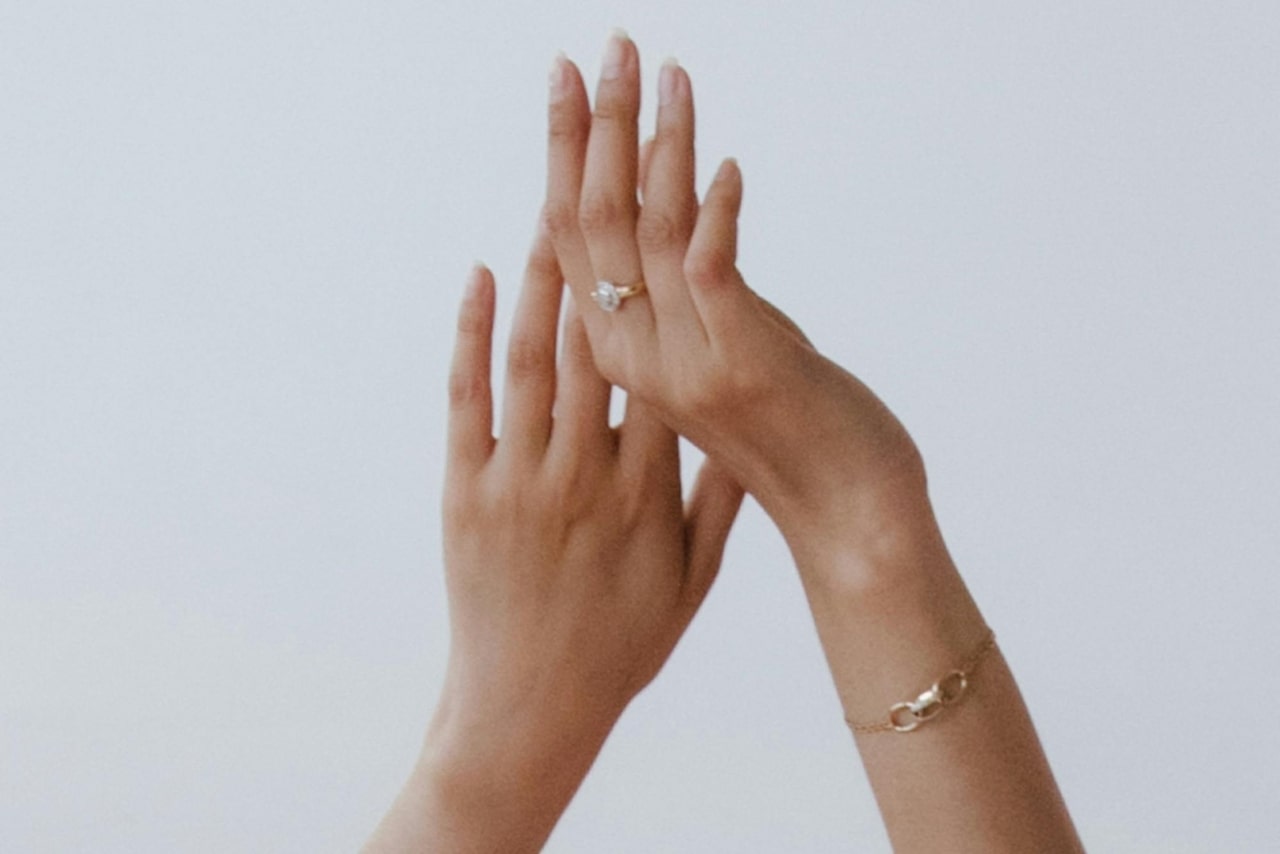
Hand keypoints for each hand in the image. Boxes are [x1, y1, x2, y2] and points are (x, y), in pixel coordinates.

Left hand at [364, 228, 742, 851]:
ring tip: (554, 202)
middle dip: (612, 258)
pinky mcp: (464, 493)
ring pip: (537, 358)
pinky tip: (479, 275)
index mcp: (648, 492)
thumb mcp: (692, 583)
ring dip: (546, 276)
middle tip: (614, 174)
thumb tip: (740, 427)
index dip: (672, 297)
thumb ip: (718, 503)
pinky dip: (471, 333)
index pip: (662, 372)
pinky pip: (467, 398)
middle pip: (602, 344)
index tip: (677, 226)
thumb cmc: (621, 646)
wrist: (530, 708)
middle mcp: (587, 474)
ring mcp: (520, 480)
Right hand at [543, 35, 928, 566]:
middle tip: (598, 49)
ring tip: (661, 72)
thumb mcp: (720, 364)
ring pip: (650, 232)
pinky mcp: (742, 366)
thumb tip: (691, 224)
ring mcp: (685, 365)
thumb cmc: (787, 446)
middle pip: (594, 221)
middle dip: (592, 126)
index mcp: (622, 356)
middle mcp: (637, 358)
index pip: (571, 238)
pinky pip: (715, 269)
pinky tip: (728, 165)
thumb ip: (692, 308)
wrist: (845, 523)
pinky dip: (721, 211)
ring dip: (658, 144)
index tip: (567, 89)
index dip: (564, 156)